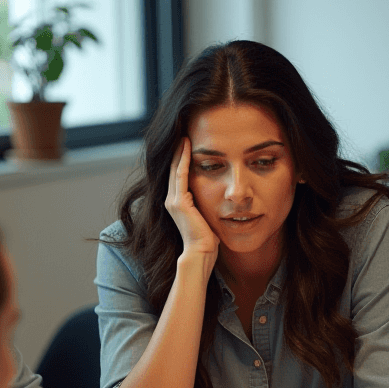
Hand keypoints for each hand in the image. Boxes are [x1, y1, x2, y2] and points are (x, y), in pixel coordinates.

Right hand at [166, 138, 218, 260]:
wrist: (201, 252)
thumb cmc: (207, 239)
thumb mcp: (205, 216)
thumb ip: (204, 204)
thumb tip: (217, 198)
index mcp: (177, 203)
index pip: (178, 176)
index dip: (181, 160)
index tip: (187, 145)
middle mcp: (171, 200)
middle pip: (173, 170)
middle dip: (178, 152)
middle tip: (182, 134)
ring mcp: (173, 201)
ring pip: (175, 170)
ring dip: (180, 152)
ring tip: (184, 136)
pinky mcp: (179, 202)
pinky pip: (180, 175)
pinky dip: (183, 160)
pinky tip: (187, 147)